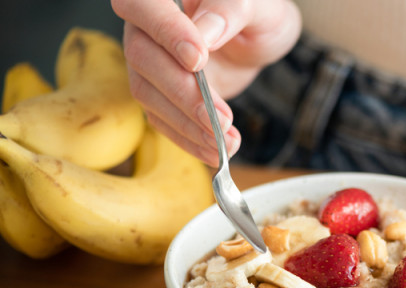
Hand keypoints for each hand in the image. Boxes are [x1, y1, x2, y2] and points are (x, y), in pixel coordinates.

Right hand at [111, 0, 300, 164]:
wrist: (258, 37)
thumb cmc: (257, 13)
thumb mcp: (256, 5)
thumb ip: (230, 11)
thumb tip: (205, 34)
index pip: (143, 6)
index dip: (165, 33)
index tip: (198, 60)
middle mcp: (146, 27)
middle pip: (143, 58)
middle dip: (183, 94)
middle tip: (221, 118)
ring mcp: (150, 63)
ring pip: (149, 95)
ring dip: (188, 125)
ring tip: (225, 142)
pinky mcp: (162, 95)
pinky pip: (163, 120)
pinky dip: (189, 140)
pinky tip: (216, 152)